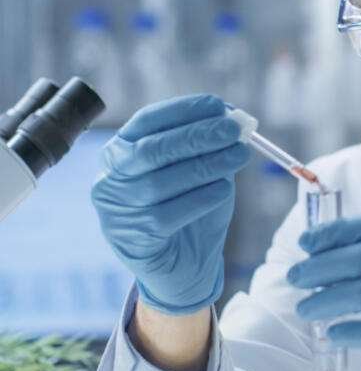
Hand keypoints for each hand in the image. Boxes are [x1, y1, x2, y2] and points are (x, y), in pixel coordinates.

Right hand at [91, 94, 249, 315]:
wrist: (182, 265)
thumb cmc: (189, 208)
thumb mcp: (196, 171)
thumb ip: (206, 146)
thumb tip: (232, 118)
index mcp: (120, 152)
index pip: (146, 122)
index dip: (183, 110)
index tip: (218, 105)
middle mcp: (111, 179)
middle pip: (152, 150)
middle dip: (197, 135)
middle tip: (234, 130)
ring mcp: (118, 211)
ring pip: (162, 181)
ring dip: (207, 164)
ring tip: (239, 155)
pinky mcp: (134, 240)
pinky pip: (170, 213)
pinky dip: (202, 197)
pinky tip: (224, 188)